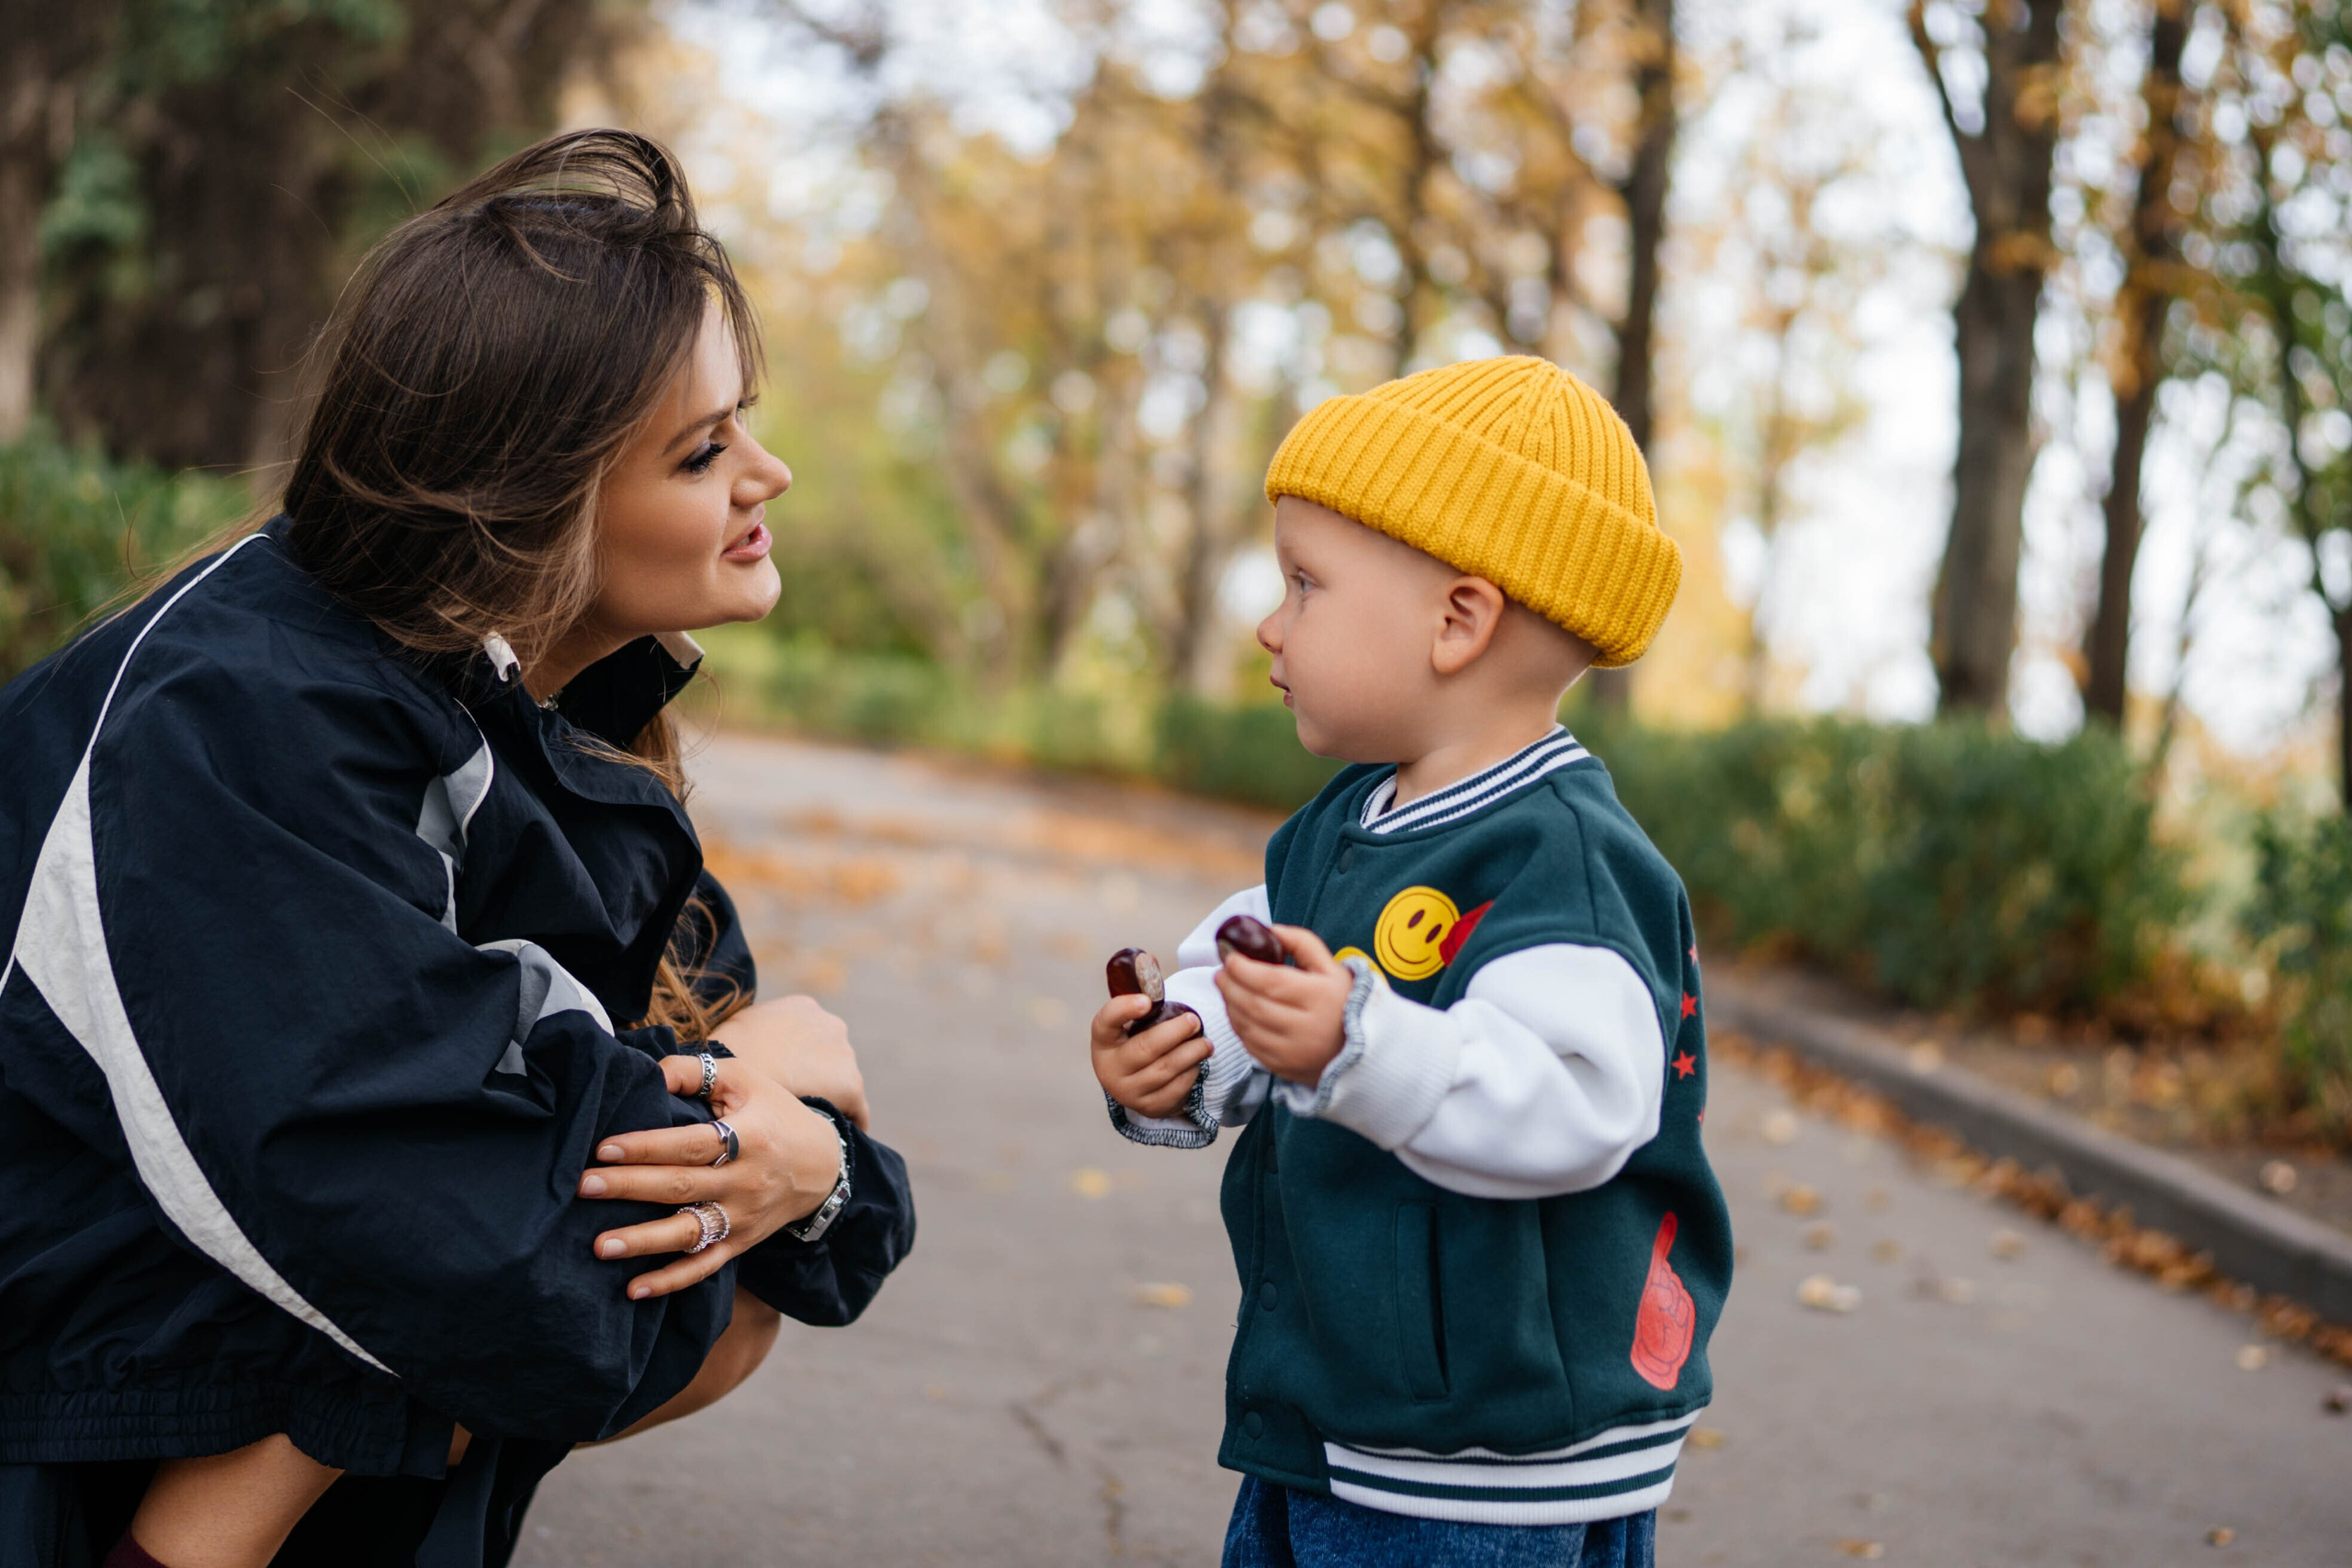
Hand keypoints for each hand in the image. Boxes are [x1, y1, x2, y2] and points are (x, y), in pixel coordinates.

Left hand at [577, 1055, 845, 1298]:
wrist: (824, 1166)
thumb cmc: (773, 1114)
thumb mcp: (744, 1080)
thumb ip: (694, 1071)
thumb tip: (648, 1072)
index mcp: (747, 1137)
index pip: (689, 1144)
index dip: (647, 1146)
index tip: (603, 1148)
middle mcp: (745, 1181)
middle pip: (681, 1186)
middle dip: (629, 1188)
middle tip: (583, 1187)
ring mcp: (743, 1217)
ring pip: (689, 1232)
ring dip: (643, 1241)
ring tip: (600, 1246)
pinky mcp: (741, 1243)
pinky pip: (704, 1266)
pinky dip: (671, 1281)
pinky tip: (634, 1290)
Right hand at [709, 994, 868, 1128]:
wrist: (732, 1081)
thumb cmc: (724, 1060)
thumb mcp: (734, 1035)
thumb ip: (751, 1038)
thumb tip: (744, 1049)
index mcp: (802, 1008)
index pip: (809, 1038)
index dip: (798, 1063)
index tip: (789, 1082)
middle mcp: (830, 1025)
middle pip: (829, 1058)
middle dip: (815, 1079)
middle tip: (794, 1104)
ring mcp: (844, 1054)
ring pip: (842, 1084)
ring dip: (827, 1100)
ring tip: (807, 1127)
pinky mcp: (850, 1085)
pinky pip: (855, 1110)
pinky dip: (844, 1122)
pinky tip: (828, 1142)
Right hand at [1091, 984, 1209, 1119]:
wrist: (1135, 1083)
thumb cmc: (1136, 1040)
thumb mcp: (1133, 1020)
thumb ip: (1142, 992)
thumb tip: (1149, 958)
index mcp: (1103, 1041)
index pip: (1106, 1021)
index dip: (1123, 1009)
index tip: (1147, 1000)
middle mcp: (1110, 1068)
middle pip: (1145, 1048)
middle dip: (1174, 1033)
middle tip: (1194, 1021)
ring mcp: (1129, 1091)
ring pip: (1165, 1070)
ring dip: (1191, 1053)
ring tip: (1206, 1043)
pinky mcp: (1150, 1106)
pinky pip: (1176, 1089)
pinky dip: (1191, 1073)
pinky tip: (1198, 1061)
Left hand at [1216, 924, 1351, 1085]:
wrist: (1364, 1050)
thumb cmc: (1343, 1002)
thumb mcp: (1331, 967)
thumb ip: (1302, 943)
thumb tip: (1269, 930)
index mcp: (1321, 999)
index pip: (1272, 981)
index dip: (1243, 968)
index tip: (1229, 955)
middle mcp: (1307, 1029)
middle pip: (1254, 1004)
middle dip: (1230, 985)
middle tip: (1220, 971)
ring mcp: (1294, 1052)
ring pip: (1248, 1026)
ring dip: (1229, 1004)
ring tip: (1226, 987)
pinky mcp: (1284, 1068)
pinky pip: (1250, 1045)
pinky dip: (1238, 1025)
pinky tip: (1236, 1010)